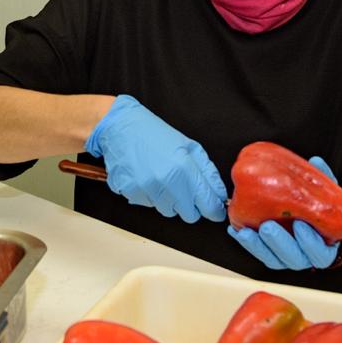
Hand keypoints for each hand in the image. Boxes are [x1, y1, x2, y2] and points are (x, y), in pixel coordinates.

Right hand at [84, 95, 227, 222]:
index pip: (208, 204)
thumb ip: (208, 173)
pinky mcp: (131, 193)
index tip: (215, 211)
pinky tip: (146, 177)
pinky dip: (150, 196)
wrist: (121, 127)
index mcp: (184, 167)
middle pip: (189, 215)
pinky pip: (149, 205)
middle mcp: (166, 180)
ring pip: (169, 211)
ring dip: (169, 200)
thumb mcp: (189, 146)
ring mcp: (147, 188)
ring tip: (161, 178)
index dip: (214, 211)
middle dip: (190, 206)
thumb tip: (220, 195)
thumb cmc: (155, 134)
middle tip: (185, 189)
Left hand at [228, 155, 341, 269]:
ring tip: (247, 231)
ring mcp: (286, 257)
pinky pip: (258, 253)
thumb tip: (316, 162)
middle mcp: (305, 256)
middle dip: (280, 243)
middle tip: (268, 226)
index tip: (300, 224)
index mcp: (323, 246)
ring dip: (259, 246)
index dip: (311, 242)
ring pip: (273, 259)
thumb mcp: (323, 192)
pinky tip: (238, 230)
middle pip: (295, 259)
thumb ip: (322, 179)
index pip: (321, 253)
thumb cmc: (317, 207)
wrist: (303, 212)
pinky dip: (248, 243)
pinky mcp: (270, 254)